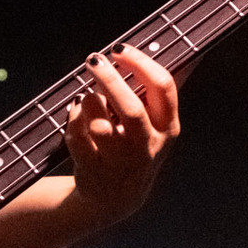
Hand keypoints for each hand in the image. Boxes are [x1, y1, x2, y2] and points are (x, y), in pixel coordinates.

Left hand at [64, 44, 181, 224]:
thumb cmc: (135, 148)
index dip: (140, 62)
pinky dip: (72, 119)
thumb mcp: (156, 126)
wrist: (115, 199)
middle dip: (109, 79)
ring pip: (99, 123)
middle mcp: (147, 146)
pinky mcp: (94, 171)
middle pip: (130, 108)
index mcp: (168, 128)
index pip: (163, 87)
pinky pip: (77, 136)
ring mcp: (120, 162)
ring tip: (87, 97)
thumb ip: (157, 92)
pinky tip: (76, 114)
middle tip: (93, 59)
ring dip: (88, 102)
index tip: (119, 48)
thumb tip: (176, 52)